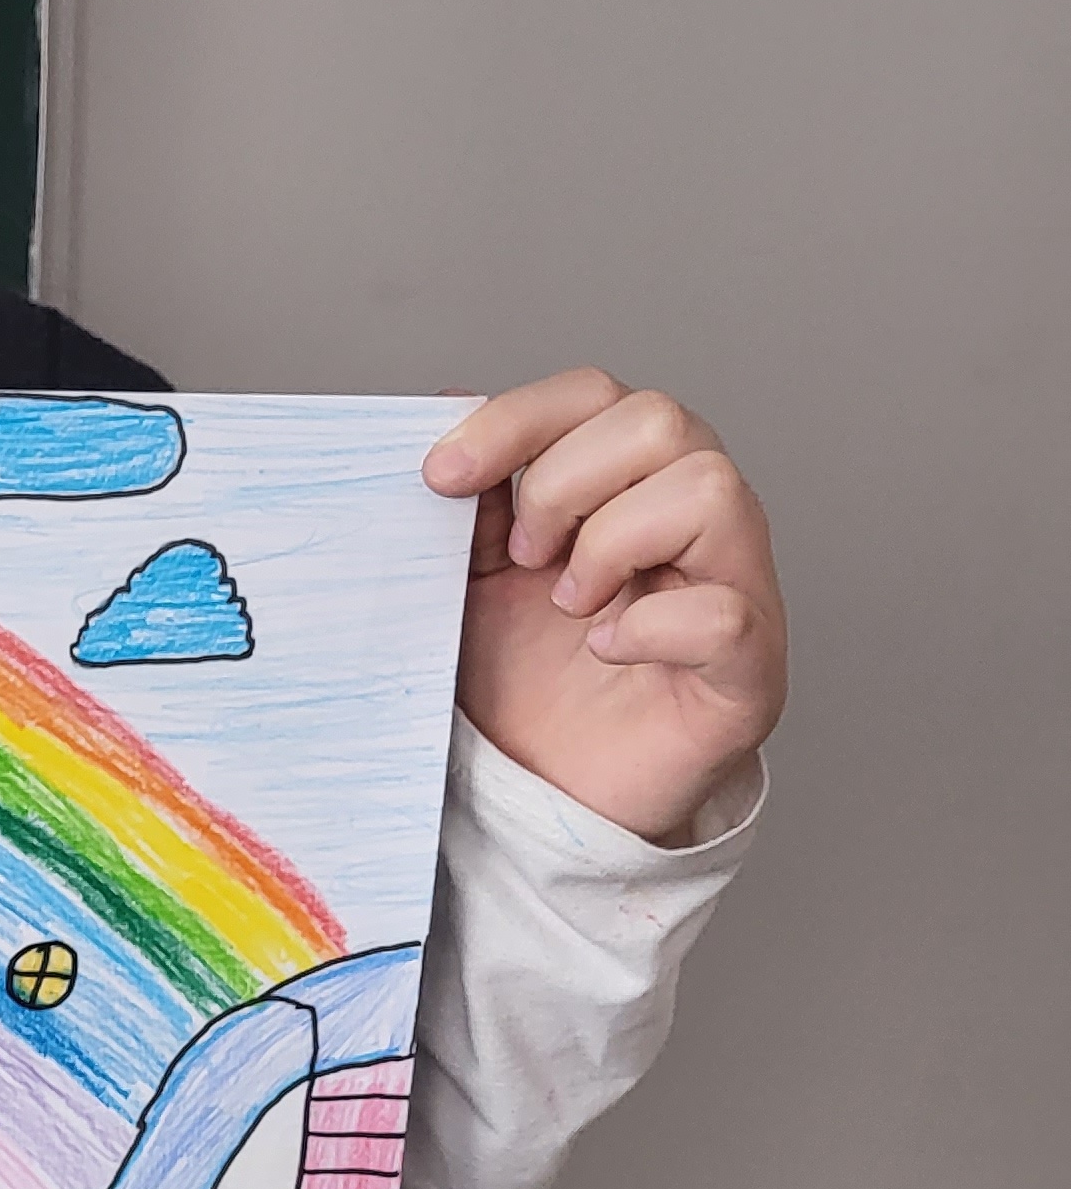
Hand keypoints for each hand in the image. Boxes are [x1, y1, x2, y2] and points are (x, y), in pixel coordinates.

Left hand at [424, 371, 785, 843]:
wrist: (541, 792)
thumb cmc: (522, 678)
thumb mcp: (472, 571)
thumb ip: (472, 493)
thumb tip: (441, 404)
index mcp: (628, 480)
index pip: (596, 395)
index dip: (517, 419)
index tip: (442, 476)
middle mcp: (694, 519)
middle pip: (662, 421)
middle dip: (566, 482)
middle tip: (522, 558)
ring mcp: (733, 588)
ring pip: (710, 491)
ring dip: (613, 542)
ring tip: (569, 603)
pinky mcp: (747, 671)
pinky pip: (723, 614)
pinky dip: (649, 625)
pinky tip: (605, 649)